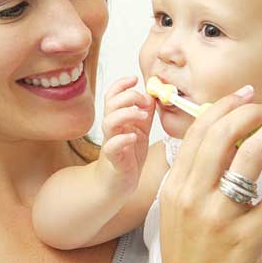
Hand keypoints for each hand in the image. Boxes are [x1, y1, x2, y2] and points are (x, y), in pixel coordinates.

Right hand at [99, 76, 155, 193]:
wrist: (118, 183)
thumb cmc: (128, 156)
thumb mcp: (141, 130)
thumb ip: (145, 113)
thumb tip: (152, 96)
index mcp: (118, 119)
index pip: (113, 95)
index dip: (121, 84)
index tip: (135, 79)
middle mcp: (112, 129)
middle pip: (111, 103)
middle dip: (128, 97)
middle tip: (144, 102)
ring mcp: (111, 143)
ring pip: (109, 121)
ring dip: (126, 114)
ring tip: (142, 116)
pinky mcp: (113, 159)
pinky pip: (112, 146)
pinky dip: (123, 139)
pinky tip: (134, 137)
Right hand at [154, 86, 261, 262]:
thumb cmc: (184, 262)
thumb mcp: (175, 213)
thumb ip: (191, 179)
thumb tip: (221, 145)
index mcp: (174, 187)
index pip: (198, 132)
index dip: (223, 107)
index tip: (243, 96)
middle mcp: (193, 196)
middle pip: (223, 135)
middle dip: (250, 111)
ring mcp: (220, 217)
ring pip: (250, 156)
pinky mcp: (248, 238)